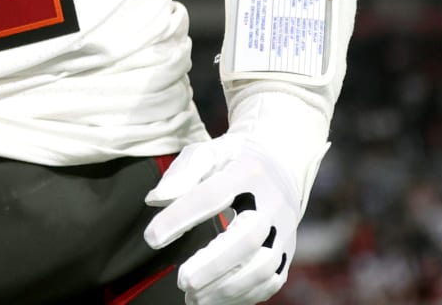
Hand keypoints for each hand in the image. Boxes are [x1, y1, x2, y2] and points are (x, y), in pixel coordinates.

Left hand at [143, 133, 301, 304]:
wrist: (282, 163)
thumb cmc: (234, 159)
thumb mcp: (207, 151)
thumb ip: (181, 174)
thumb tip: (154, 201)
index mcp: (247, 172)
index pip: (211, 196)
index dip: (179, 218)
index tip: (152, 238)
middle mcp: (272, 202)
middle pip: (247, 238)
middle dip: (213, 265)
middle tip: (182, 281)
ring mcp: (284, 229)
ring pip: (263, 266)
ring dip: (227, 287)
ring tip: (194, 297)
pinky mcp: (288, 250)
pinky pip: (272, 280)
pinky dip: (245, 295)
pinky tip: (217, 297)